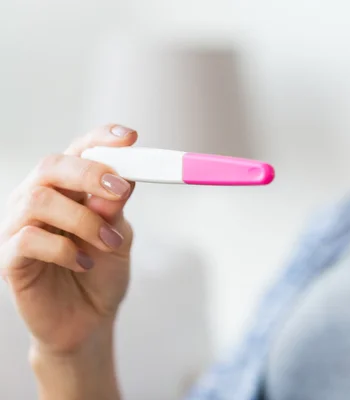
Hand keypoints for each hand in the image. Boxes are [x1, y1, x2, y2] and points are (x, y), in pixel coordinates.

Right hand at [0, 124, 137, 355]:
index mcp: (67, 189)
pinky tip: (83, 263)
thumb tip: (118, 183)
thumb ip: (115, 210)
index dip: (100, 139)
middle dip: (90, 173)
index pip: (77, 151)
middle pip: (52, 166)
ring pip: (40, 200)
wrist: (88, 320)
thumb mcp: (119, 236)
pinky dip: (64, 249)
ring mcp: (19, 227)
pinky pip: (29, 239)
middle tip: (120, 191)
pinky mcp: (10, 258)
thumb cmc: (101, 273)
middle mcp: (38, 200)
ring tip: (109, 242)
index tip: (129, 138)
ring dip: (84, 220)